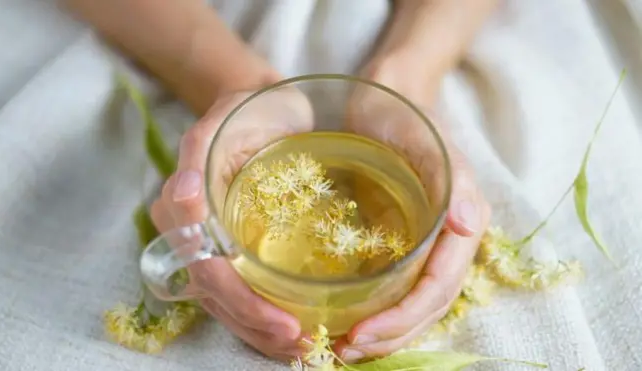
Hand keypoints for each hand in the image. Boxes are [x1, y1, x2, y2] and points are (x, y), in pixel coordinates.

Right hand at [149, 89, 313, 360]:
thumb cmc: (249, 109)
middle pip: (216, 296)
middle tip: (302, 344)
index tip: (284, 322)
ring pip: (226, 302)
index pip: (206, 269)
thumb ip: (200, 149)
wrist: (262, 106)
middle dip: (256, 326)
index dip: (242, 301)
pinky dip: (263, 317)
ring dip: (260, 332)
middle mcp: (188, 232)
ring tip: (302, 346)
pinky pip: (240, 291)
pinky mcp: (231, 248)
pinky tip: (295, 330)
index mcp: (182, 205)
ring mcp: (208, 243)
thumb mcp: (226, 117)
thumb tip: (182, 194)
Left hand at [334, 61, 491, 362]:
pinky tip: (343, 316)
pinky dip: (372, 308)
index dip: (403, 319)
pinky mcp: (400, 240)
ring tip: (341, 346)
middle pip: (426, 307)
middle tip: (343, 351)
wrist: (389, 96)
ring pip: (410, 303)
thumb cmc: (406, 114)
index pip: (438, 289)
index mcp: (462, 224)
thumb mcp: (426, 137)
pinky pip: (393, 284)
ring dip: (381, 332)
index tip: (359, 335)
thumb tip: (469, 224)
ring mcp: (424, 243)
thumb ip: (452, 176)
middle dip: (389, 336)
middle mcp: (447, 241)